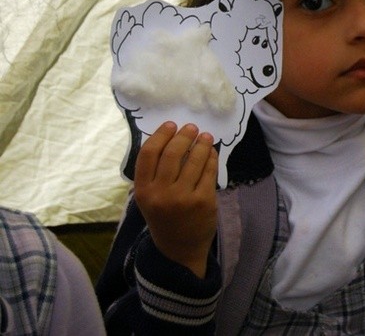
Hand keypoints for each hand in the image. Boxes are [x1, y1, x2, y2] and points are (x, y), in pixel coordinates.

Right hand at [134, 122, 218, 277]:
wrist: (178, 249)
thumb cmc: (164, 217)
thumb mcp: (150, 197)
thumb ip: (155, 173)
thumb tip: (171, 138)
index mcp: (143, 190)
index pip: (148, 154)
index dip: (160, 135)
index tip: (171, 125)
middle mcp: (161, 193)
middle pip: (172, 154)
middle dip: (184, 136)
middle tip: (191, 128)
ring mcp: (183, 198)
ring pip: (194, 160)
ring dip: (201, 144)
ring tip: (205, 137)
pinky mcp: (203, 201)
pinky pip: (209, 171)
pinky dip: (211, 158)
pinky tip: (211, 152)